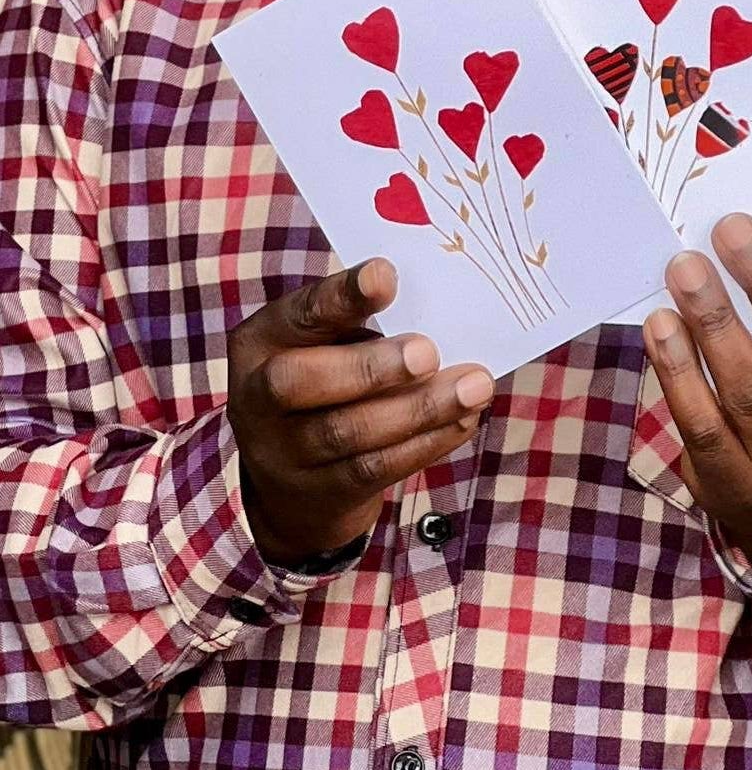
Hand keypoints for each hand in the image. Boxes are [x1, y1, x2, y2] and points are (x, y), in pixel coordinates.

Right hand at [226, 258, 493, 566]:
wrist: (290, 485)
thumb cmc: (322, 383)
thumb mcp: (321, 344)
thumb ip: (360, 323)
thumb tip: (438, 304)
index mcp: (260, 343)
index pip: (297, 314)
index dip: (339, 296)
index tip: (385, 276)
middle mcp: (258, 399)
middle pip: (300, 383)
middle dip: (369, 367)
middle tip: (429, 352)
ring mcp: (285, 454)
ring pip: (349, 433)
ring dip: (420, 409)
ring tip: (475, 386)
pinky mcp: (323, 494)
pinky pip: (376, 470)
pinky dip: (427, 443)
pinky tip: (463, 419)